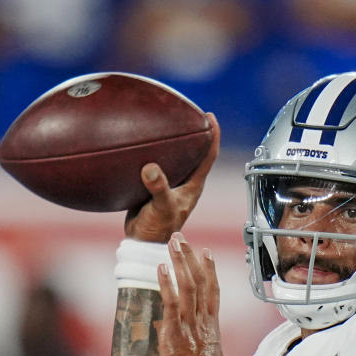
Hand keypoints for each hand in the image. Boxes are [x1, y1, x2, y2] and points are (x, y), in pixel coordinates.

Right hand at [125, 113, 220, 242]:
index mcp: (193, 185)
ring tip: (167, 123)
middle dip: (195, 133)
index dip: (212, 135)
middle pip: (195, 153)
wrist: (143, 243)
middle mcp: (185, 183)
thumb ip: (158, 187)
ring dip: (175, 143)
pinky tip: (143, 145)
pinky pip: (159, 166)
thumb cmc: (158, 229)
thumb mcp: (161, 206)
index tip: (210, 116)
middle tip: (190, 112)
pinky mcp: (156, 188)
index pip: (209, 156)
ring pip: (177, 159)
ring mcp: (171, 185)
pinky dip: (154, 154)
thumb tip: (150, 167)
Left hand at [156, 232, 223, 355]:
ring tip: (173, 243)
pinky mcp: (176, 332)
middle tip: (181, 238)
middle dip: (190, 257)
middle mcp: (204, 320)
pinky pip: (171, 302)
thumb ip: (199, 338)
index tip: (205, 251)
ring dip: (180, 261)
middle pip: (200, 281)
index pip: (213, 290)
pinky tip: (161, 267)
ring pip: (188, 286)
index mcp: (212, 325)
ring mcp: (191, 325)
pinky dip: (167, 283)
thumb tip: (190, 332)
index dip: (210, 269)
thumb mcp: (207, 354)